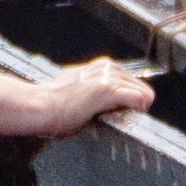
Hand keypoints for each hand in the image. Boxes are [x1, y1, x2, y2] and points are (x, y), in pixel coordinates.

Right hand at [32, 60, 152, 133]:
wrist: (40, 106)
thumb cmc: (52, 103)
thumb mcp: (75, 87)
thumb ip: (92, 88)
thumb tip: (97, 100)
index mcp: (101, 66)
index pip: (130, 80)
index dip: (130, 97)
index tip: (123, 110)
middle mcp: (107, 68)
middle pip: (141, 86)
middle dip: (137, 103)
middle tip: (124, 117)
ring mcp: (108, 78)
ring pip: (144, 93)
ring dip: (138, 108)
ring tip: (125, 119)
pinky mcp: (108, 91)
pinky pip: (139, 99)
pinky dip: (138, 110)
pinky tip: (128, 117)